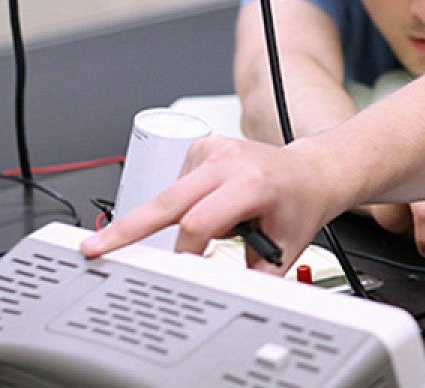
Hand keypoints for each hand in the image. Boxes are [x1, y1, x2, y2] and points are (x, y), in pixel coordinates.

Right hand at [80, 135, 346, 273]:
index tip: (177, 269)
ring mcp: (215, 148)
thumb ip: (250, 276)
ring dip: (178, 217)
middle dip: (129, 228)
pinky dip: (183, 200)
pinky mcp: (203, 145)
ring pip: (171, 195)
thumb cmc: (299, 206)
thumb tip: (216, 297)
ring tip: (223, 221)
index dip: (185, 251)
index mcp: (254, 184)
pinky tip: (211, 201)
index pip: (200, 222)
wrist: (311, 172)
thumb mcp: (284, 248)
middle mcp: (231, 160)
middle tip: (96, 247)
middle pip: (168, 201)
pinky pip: (176, 183)